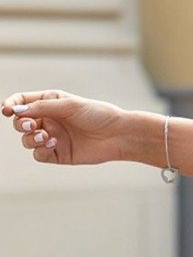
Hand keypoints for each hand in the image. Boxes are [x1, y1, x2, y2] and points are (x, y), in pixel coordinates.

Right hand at [2, 89, 129, 166]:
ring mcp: (51, 137)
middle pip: (20, 122)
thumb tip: (16, 110)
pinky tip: (53, 143)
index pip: (22, 102)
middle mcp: (48, 119)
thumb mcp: (69, 106)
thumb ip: (42, 108)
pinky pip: (38, 154)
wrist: (117, 135)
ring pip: (26, 139)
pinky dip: (40, 149)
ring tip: (45, 136)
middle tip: (30, 125)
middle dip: (20, 123)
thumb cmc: (97, 114)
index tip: (6, 110)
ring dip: (30, 138)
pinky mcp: (57, 153)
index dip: (11, 105)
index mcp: (50, 102)